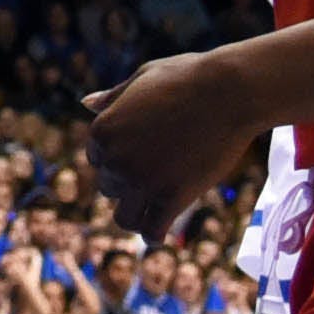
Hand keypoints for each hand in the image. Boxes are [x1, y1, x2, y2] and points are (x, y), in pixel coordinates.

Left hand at [80, 51, 268, 240]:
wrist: (228, 91)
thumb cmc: (188, 78)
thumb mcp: (142, 79)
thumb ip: (113, 98)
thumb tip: (86, 103)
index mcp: (102, 130)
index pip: (97, 160)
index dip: (119, 158)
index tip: (142, 154)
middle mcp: (115, 160)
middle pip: (110, 188)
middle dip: (130, 183)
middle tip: (159, 173)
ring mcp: (142, 182)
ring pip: (125, 217)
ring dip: (137, 214)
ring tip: (153, 210)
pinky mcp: (171, 198)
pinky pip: (152, 230)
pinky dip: (154, 236)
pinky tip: (160, 234)